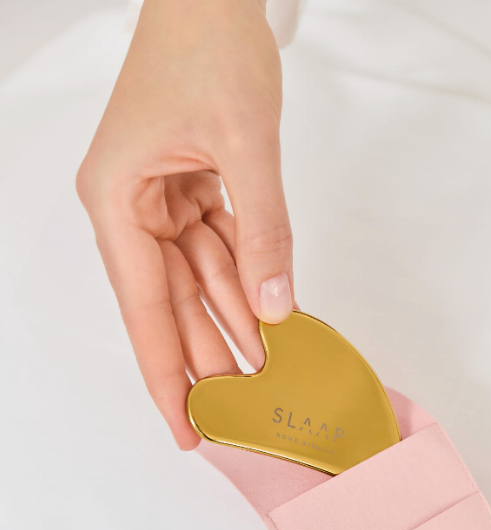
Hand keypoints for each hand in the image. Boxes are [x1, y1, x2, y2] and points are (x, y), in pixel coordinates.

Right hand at [76, 0, 292, 448]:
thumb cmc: (209, 43)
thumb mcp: (246, 143)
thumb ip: (264, 231)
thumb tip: (277, 308)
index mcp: (117, 201)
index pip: (145, 311)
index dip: (168, 376)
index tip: (186, 429)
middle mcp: (129, 209)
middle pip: (170, 306)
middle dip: (207, 358)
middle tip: (239, 414)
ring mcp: (157, 202)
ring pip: (196, 282)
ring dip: (230, 323)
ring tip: (262, 375)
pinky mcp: (186, 191)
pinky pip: (216, 249)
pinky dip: (242, 279)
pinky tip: (266, 315)